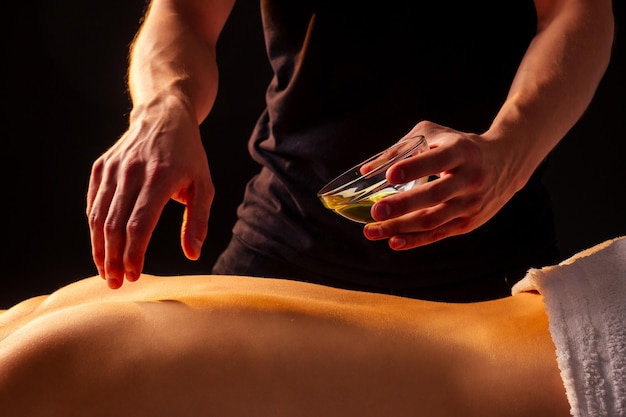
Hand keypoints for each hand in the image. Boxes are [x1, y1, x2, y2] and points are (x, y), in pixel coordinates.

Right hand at [86, 95, 213, 288]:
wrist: (164, 117)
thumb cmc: (188, 156)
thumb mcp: (204, 185)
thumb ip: (198, 220)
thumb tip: (193, 253)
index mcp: (159, 177)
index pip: (139, 223)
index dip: (133, 253)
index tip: (134, 275)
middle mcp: (131, 172)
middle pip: (113, 224)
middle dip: (113, 258)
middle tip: (116, 282)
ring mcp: (112, 169)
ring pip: (98, 216)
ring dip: (99, 248)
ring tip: (106, 271)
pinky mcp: (101, 168)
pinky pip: (94, 203)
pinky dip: (94, 228)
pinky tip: (101, 246)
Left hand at [363, 121, 524, 249]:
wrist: (506, 162)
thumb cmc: (458, 145)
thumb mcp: (435, 135)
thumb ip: (401, 148)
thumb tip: (367, 171)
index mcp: (461, 151)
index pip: (437, 160)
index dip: (414, 168)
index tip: (390, 175)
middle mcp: (470, 179)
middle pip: (434, 195)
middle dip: (403, 205)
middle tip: (375, 211)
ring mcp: (471, 203)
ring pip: (433, 220)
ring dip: (400, 227)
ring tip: (372, 231)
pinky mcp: (468, 222)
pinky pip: (438, 234)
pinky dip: (415, 240)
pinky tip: (393, 241)